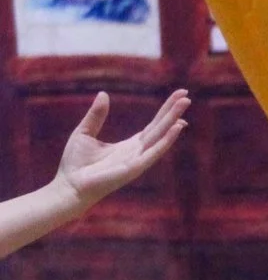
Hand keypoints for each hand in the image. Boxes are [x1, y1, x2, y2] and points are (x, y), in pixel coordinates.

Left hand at [54, 89, 188, 208]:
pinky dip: (167, 139)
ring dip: (174, 121)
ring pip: (161, 136)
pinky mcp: (135, 167)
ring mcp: (139, 160)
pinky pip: (155, 151)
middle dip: (173, 112)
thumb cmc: (76, 164)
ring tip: (184, 104)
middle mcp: (139, 152)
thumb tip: (104, 94)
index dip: (165, 111)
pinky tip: (176, 127)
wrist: (69, 186)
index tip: (178, 96)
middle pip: (160, 128)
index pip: (153, 125)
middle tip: (186, 96)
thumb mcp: (85, 132)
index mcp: (130, 145)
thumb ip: (96, 115)